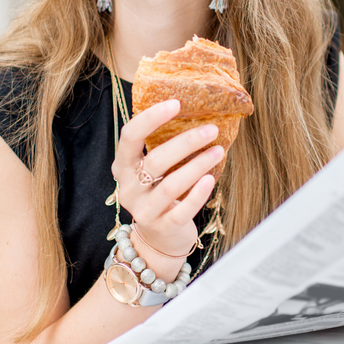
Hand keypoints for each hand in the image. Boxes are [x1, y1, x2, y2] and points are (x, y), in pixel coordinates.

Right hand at [110, 99, 223, 260]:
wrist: (158, 240)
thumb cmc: (159, 193)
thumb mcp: (153, 170)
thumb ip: (161, 146)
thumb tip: (195, 111)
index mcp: (124, 166)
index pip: (130, 136)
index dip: (151, 118)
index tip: (176, 103)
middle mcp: (129, 187)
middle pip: (155, 160)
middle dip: (186, 142)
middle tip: (211, 128)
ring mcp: (144, 210)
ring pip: (171, 185)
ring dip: (198, 165)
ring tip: (219, 150)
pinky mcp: (162, 227)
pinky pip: (182, 210)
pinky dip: (197, 194)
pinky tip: (211, 179)